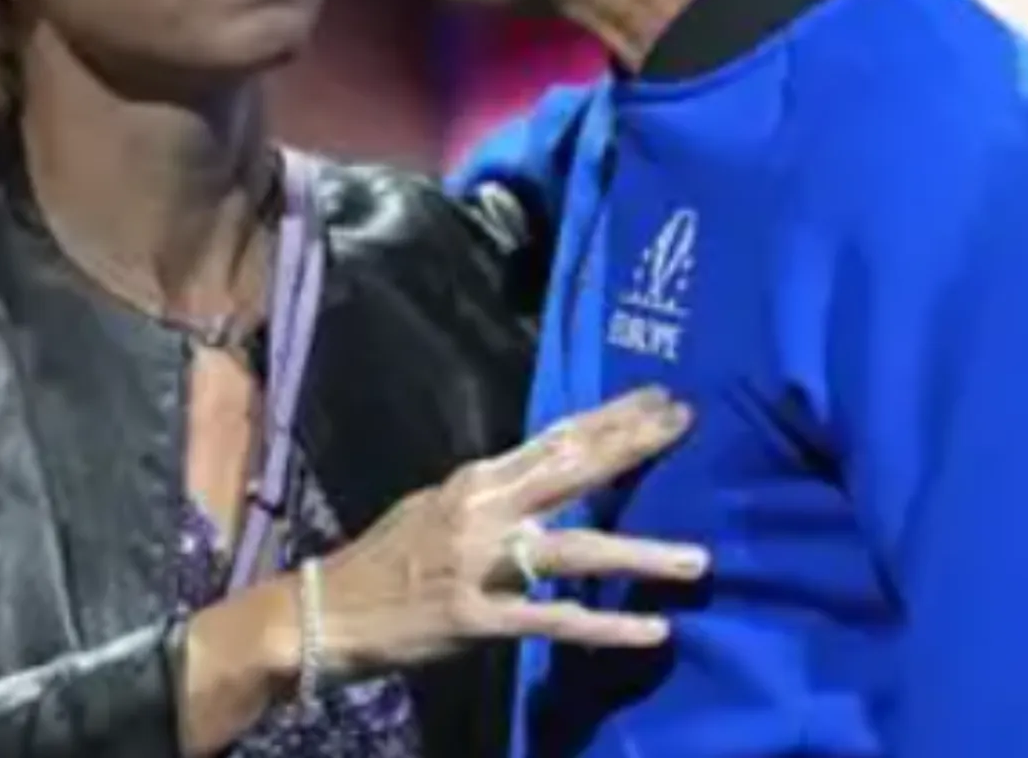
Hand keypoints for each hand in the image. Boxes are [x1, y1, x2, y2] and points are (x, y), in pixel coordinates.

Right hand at [314, 386, 705, 675]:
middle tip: (685, 422)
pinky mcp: (478, 620)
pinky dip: (604, 627)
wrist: (328, 610)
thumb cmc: (387, 556)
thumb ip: (495, 493)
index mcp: (476, 479)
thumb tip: (550, 475)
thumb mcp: (438, 505)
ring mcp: (482, 565)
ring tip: (698, 558)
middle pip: (571, 472)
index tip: (657, 398)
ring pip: (574, 552)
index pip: (555, 439)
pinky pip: (552, 623)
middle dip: (632, 446)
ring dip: (639, 555)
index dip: (610, 418)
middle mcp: (484, 511)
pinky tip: (652, 629)